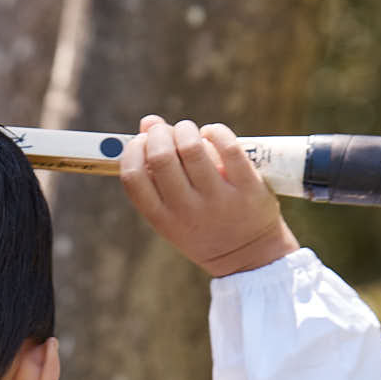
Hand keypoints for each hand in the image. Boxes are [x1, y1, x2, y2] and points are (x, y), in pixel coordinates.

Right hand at [120, 116, 300, 277]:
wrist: (247, 256)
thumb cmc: (202, 226)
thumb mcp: (173, 212)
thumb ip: (156, 172)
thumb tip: (147, 122)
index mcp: (163, 219)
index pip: (133, 177)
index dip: (133, 150)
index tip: (141, 141)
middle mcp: (188, 211)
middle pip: (161, 156)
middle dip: (160, 133)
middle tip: (167, 131)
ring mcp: (218, 199)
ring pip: (192, 146)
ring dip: (186, 128)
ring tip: (189, 131)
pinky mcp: (247, 187)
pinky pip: (227, 146)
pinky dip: (215, 131)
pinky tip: (212, 135)